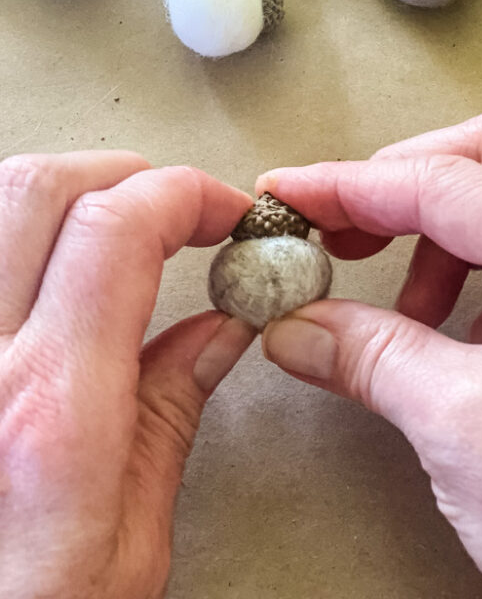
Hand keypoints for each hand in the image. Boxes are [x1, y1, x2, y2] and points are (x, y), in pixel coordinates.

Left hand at [0, 152, 254, 598]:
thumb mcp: (124, 545)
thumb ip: (168, 415)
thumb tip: (218, 328)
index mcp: (48, 411)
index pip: (116, 229)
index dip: (185, 194)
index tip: (222, 212)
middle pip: (39, 189)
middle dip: (125, 174)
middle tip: (172, 205)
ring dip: (62, 195)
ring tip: (111, 225)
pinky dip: (12, 239)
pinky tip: (42, 268)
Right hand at [259, 110, 481, 598]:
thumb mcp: (458, 422)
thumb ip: (366, 352)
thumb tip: (299, 322)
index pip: (449, 184)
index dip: (353, 186)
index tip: (296, 193)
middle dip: (403, 187)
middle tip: (337, 224)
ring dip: (441, 240)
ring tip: (401, 310)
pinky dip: (479, 277)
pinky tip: (452, 333)